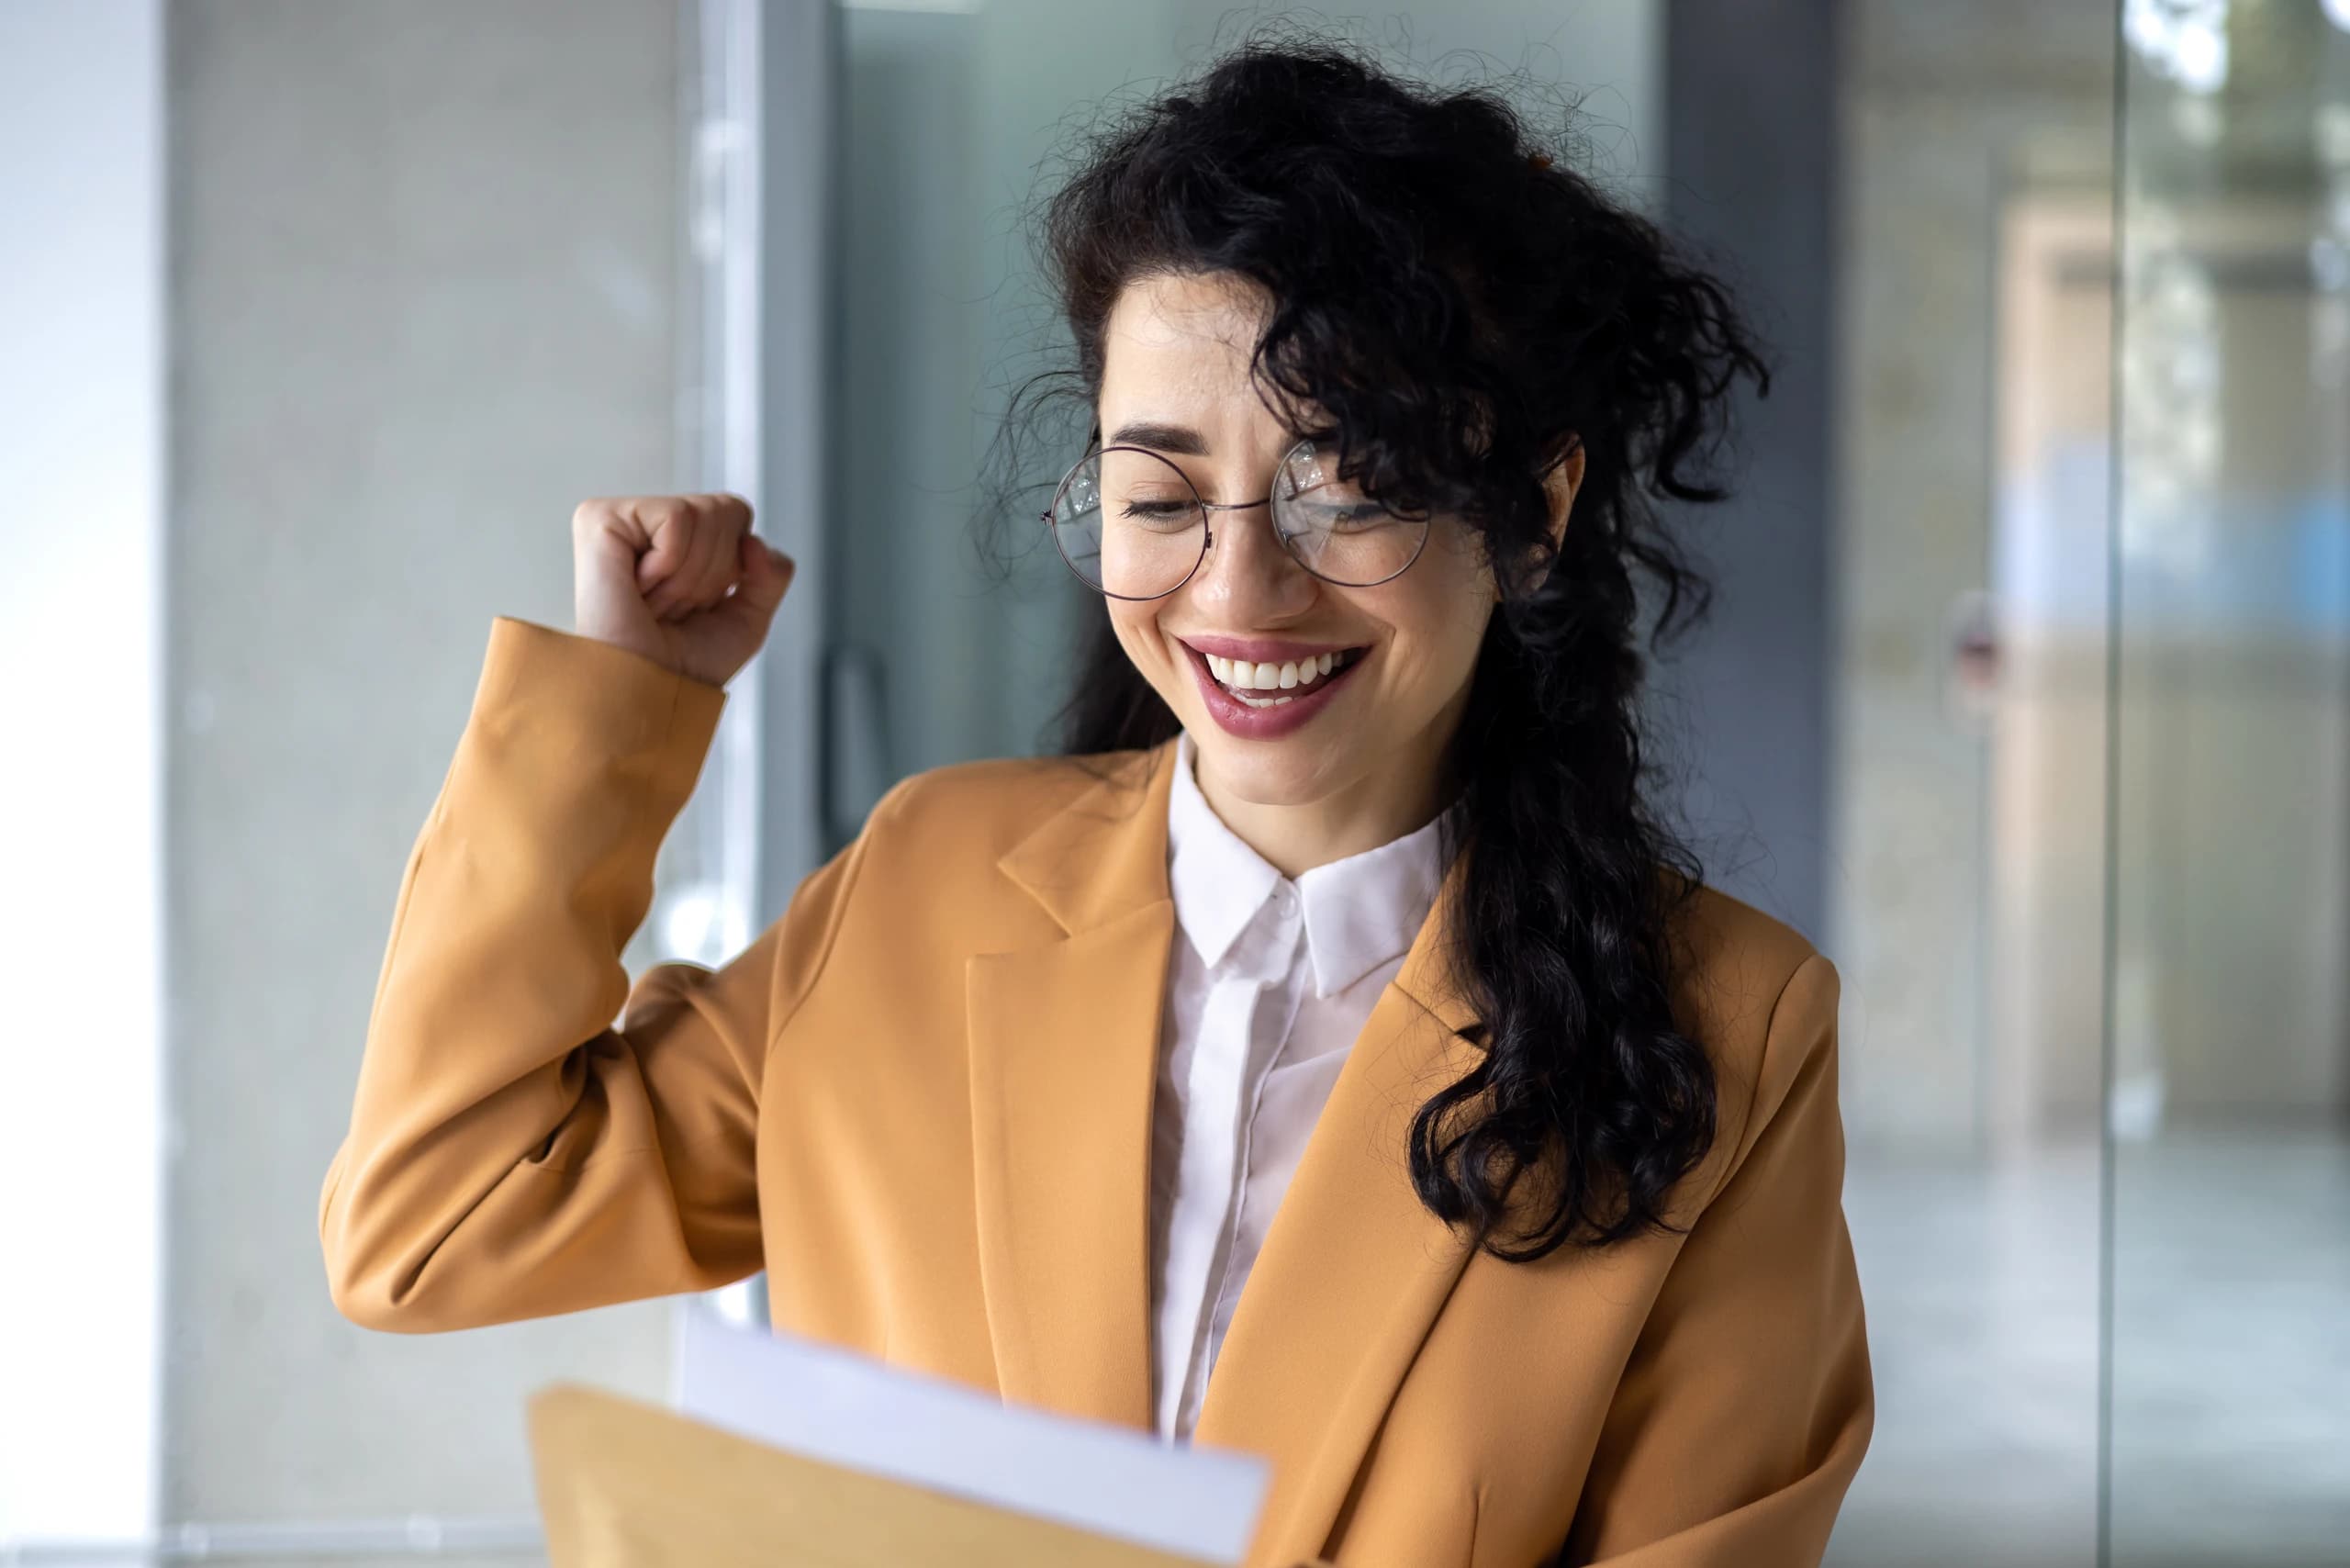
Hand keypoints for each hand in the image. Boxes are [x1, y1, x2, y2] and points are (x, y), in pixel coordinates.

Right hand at [570, 493, 793, 688]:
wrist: (648, 693)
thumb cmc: (684, 665)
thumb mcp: (748, 618)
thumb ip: (771, 575)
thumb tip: (754, 541)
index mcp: (676, 539)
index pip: (737, 513)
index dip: (731, 566)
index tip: (696, 604)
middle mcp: (647, 522)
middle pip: (726, 508)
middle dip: (712, 572)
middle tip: (671, 607)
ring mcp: (619, 516)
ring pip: (704, 512)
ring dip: (690, 575)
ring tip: (653, 602)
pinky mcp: (598, 517)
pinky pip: (677, 518)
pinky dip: (671, 563)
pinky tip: (639, 588)